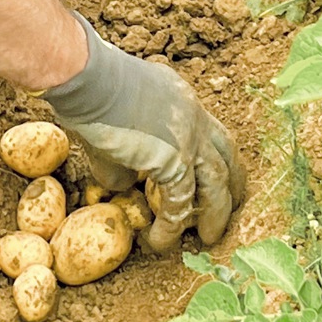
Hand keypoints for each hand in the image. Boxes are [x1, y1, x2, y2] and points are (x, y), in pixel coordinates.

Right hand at [45, 21, 245, 251]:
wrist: (90, 79)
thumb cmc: (91, 90)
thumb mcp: (115, 121)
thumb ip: (124, 156)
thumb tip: (122, 186)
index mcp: (181, 99)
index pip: (206, 130)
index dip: (209, 155)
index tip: (207, 174)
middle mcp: (193, 116)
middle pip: (226, 155)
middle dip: (231, 183)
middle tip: (231, 206)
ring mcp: (189, 137)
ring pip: (216, 183)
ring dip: (216, 213)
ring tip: (209, 238)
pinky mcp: (175, 160)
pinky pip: (179, 203)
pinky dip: (171, 226)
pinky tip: (159, 242)